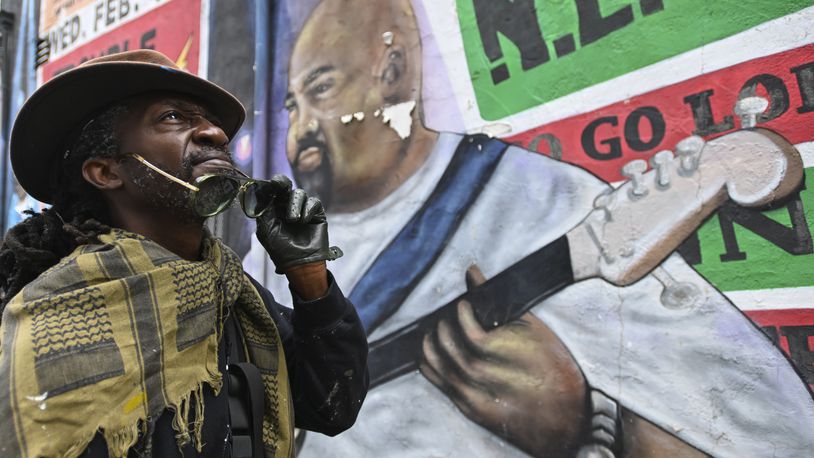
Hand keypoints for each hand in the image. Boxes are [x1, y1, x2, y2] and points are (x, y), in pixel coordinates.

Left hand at [255, 175, 341, 273]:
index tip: (268, 184)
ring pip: (299, 193)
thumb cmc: (281, 250)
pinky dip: (308, 209)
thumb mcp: (266, 229)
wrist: (300, 263)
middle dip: (281, 183)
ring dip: (294, 205)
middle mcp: (287, 207)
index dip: (269, 185)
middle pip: (285, 186)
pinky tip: (304, 221)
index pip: (271, 191)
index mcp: (273, 209)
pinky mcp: (317, 214)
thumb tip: (259, 191)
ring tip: (293, 220)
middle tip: (279, 185)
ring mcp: (303, 209)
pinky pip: (313, 202)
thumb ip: (263, 210)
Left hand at [420, 265, 586, 456]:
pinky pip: (437, 379)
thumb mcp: (533, 329)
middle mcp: (482, 372)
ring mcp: (472, 392)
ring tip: (442, 329)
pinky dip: (430, 360)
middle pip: (445, 339)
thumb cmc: (555, 370)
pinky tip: (436, 350)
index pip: (464, 322)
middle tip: (450, 315)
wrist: (566, 421)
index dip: (461, 309)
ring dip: (432, 338)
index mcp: (500, 349)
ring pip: (434, 359)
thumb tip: (472, 272)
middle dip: (443, 322)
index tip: (465, 304)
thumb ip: (499, 300)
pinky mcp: (467, 407)